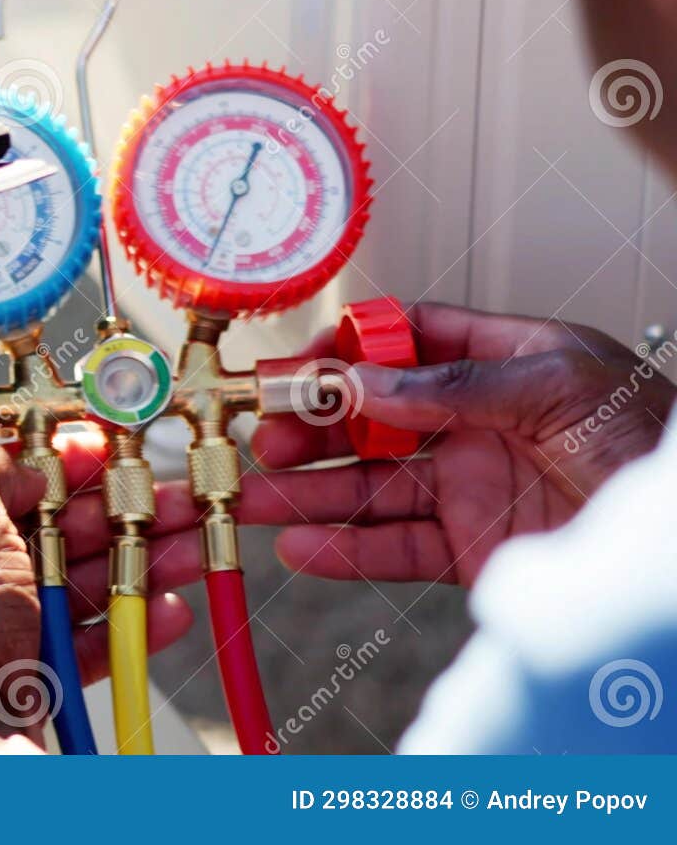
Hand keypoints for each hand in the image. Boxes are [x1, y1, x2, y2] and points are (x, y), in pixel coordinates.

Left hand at [0, 437, 199, 753]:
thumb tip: (11, 451)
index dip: (58, 462)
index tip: (107, 452)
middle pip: (53, 529)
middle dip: (120, 514)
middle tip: (169, 500)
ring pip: (80, 581)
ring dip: (140, 563)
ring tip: (189, 548)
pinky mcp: (27, 672)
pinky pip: (88, 638)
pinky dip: (130, 623)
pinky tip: (169, 609)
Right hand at [237, 302, 674, 586]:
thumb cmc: (652, 440)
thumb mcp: (559, 384)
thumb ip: (458, 385)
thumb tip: (367, 381)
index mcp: (501, 363)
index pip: (404, 343)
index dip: (346, 351)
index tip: (297, 367)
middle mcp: (476, 423)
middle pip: (370, 418)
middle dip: (311, 427)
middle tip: (266, 436)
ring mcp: (469, 486)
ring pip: (370, 486)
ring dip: (310, 492)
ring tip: (256, 496)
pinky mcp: (470, 547)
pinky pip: (396, 548)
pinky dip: (347, 551)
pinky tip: (303, 545)